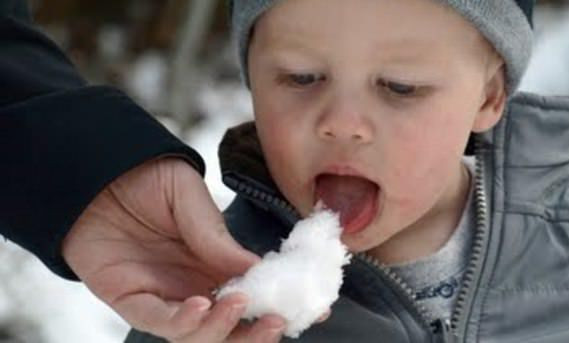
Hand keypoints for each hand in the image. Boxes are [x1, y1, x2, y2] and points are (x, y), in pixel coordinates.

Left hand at [62, 158, 286, 341]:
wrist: (99, 170)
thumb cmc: (149, 180)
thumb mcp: (191, 199)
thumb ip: (217, 237)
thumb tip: (259, 270)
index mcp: (216, 264)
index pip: (255, 295)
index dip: (282, 305)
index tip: (316, 309)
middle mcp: (196, 286)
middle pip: (231, 328)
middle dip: (257, 334)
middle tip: (279, 320)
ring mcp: (165, 296)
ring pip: (199, 335)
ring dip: (223, 329)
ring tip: (238, 304)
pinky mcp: (131, 299)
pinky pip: (160, 322)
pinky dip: (183, 322)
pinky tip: (199, 304)